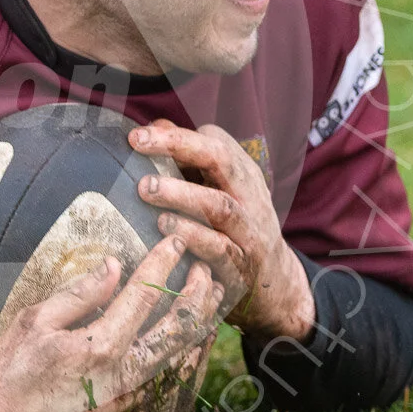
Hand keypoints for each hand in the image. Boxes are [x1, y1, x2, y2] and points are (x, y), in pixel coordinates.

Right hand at [0, 235, 222, 411]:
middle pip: (181, 327)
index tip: (174, 242)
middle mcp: (127, 381)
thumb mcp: (33, 323)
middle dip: (198, 291)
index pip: (144, 294)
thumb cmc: (8, 376)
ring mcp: (137, 410)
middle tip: (204, 267)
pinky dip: (193, 364)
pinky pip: (180, 393)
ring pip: (189, 361)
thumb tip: (114, 266)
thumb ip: (79, 294)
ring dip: (203, 324)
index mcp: (99, 348)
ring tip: (210, 298)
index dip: (163, 263)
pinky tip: (195, 346)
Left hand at [129, 120, 314, 341]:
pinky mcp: (242, 266)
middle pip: (221, 159)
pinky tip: (164, 231)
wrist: (276, 284)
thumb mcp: (220, 191)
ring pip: (219, 205)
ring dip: (181, 194)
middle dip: (178, 146)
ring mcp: (249, 231)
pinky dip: (191, 237)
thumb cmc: (233, 229)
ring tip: (147, 189)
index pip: (214, 140)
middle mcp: (249, 196)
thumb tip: (153, 127)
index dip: (175, 134)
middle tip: (138, 147)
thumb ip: (187, 161)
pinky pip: (219, 249)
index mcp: (242, 173)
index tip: (136, 137)